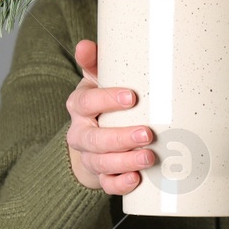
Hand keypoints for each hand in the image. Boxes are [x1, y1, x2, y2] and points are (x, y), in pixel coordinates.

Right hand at [64, 39, 154, 194]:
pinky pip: (106, 184)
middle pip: (95, 138)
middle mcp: (81, 133)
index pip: (86, 102)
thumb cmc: (102, 103)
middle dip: (121, 138)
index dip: (106, 100)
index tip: (131, 98)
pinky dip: (120, 184)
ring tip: (148, 158)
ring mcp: (89, 157)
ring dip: (125, 162)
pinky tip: (137, 180)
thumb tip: (85, 44)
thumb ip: (95, 62)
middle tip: (147, 134)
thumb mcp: (98, 80)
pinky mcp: (100, 176)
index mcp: (79, 106)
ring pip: (101, 163)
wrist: (93, 137)